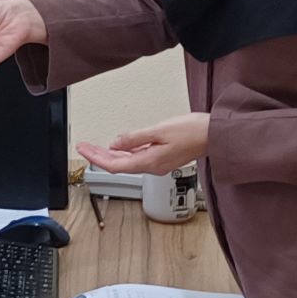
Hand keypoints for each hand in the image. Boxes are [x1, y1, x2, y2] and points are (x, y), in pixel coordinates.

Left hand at [77, 113, 208, 175]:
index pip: (115, 165)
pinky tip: (119, 148)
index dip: (96, 157)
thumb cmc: (192, 132)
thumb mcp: (158, 131)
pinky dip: (124, 153)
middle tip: (84, 147)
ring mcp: (158, 163)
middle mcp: (152, 166)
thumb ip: (134, 138)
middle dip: (98, 156)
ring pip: (127, 162)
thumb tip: (115, 144)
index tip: (83, 149)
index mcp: (149, 162)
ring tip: (95, 148)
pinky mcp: (163, 158)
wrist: (214, 135)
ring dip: (110, 155)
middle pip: (118, 165)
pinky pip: (137, 158)